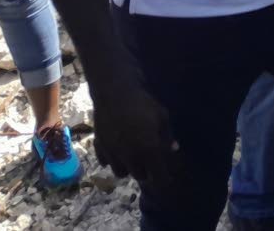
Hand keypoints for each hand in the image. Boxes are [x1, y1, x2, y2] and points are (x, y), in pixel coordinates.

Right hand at [91, 75, 178, 190]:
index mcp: (148, 150)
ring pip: (120, 172)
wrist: (114, 93)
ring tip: (134, 157)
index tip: (167, 180)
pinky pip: (106, 162)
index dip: (164, 180)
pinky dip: (112, 160)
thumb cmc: (143, 104)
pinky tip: (118, 150)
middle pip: (139, 175)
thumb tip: (174, 149)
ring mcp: (113, 153)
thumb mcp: (162, 117)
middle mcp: (130, 156)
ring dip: (129, 168)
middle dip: (147, 172)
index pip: (158, 176)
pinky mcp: (99, 148)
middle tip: (151, 162)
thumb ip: (167, 136)